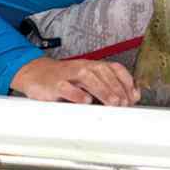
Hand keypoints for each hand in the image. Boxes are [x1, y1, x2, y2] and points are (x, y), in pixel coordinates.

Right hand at [10, 57, 140, 105]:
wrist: (35, 74)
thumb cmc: (64, 79)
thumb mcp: (87, 81)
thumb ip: (107, 88)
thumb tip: (132, 97)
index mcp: (92, 66)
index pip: (113, 68)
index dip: (126, 81)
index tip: (133, 96)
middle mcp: (82, 67)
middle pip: (103, 72)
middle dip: (116, 88)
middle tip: (125, 103)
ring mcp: (68, 75)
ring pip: (88, 77)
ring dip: (103, 90)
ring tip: (113, 103)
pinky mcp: (54, 84)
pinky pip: (66, 87)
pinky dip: (77, 94)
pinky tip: (86, 101)